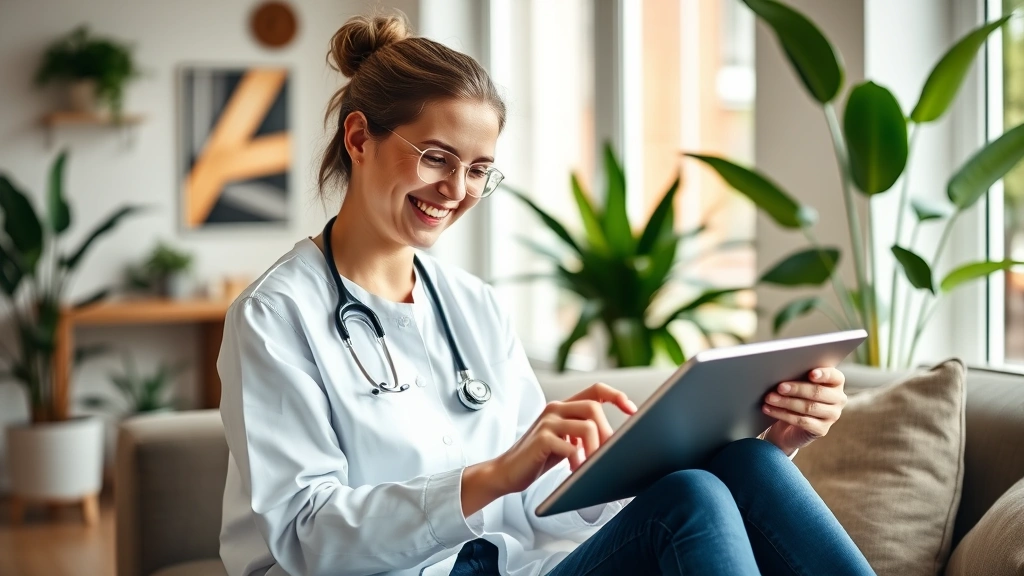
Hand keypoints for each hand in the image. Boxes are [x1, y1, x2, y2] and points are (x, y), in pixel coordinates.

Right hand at [463, 383, 636, 513]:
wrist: (507, 472)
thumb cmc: (539, 458)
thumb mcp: (565, 441)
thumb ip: (584, 435)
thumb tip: (618, 443)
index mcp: (563, 407)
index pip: (596, 389)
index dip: (617, 396)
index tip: (633, 411)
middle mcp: (555, 409)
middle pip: (594, 407)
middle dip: (606, 432)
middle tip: (607, 454)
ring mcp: (547, 422)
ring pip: (587, 425)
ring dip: (595, 449)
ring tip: (591, 465)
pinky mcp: (541, 439)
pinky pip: (571, 446)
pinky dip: (579, 460)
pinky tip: (575, 470)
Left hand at [762, 367, 847, 455]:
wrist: (788, 425)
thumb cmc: (794, 396)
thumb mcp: (797, 384)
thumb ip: (796, 376)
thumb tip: (782, 370)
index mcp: (835, 382)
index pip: (834, 376)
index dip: (823, 374)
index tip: (810, 374)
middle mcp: (838, 399)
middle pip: (818, 392)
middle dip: (797, 389)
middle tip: (779, 387)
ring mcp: (832, 416)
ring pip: (809, 407)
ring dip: (786, 402)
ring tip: (769, 398)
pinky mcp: (822, 430)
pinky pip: (802, 421)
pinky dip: (783, 414)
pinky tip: (770, 410)